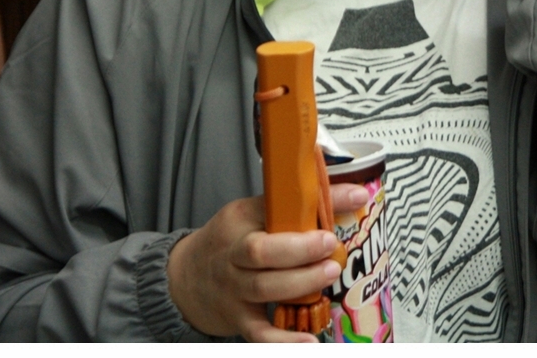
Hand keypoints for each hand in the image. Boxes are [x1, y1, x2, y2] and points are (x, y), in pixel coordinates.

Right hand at [167, 184, 368, 341]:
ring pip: (264, 288)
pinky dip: (284, 341)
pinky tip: (309, 341)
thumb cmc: (229, 242)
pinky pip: (260, 332)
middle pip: (261, 250)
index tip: (353, 198)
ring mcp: (234, 288)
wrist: (183, 278)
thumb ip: (294, 207)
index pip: (276, 204)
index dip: (313, 202)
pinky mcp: (238, 318)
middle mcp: (233, 253)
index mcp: (241, 219)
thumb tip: (353, 196)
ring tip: (329, 275)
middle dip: (300, 248)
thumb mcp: (252, 215)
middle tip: (331, 245)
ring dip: (300, 283)